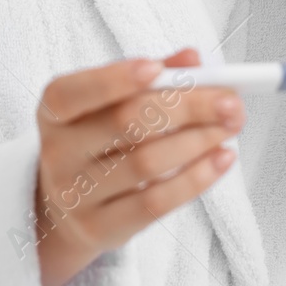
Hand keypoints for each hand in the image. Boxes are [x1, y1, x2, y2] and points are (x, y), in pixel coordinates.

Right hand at [32, 48, 242, 285]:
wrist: (68, 208)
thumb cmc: (99, 140)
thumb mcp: (109, 104)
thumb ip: (151, 76)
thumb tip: (192, 58)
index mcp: (54, 110)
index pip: (75, 92)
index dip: (114, 78)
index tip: (157, 67)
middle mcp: (58, 152)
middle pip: (125, 123)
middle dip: (186, 107)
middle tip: (230, 101)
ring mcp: (75, 194)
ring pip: (146, 162)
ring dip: (198, 141)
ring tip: (230, 128)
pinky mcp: (100, 227)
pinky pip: (155, 203)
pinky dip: (196, 179)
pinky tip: (222, 159)